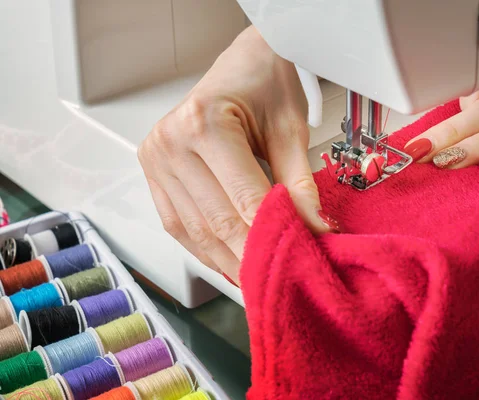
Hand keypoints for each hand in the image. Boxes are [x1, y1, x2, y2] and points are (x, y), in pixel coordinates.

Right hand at [138, 27, 335, 284]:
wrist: (242, 64)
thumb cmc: (265, 84)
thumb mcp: (290, 130)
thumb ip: (300, 184)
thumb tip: (312, 229)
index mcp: (203, 122)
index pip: (244, 199)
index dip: (274, 236)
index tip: (301, 258)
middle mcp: (171, 141)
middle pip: (216, 221)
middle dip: (251, 257)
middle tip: (280, 280)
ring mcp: (156, 158)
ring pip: (194, 230)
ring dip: (226, 261)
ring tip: (255, 281)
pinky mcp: (153, 172)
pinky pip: (178, 224)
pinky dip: (204, 249)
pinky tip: (227, 262)